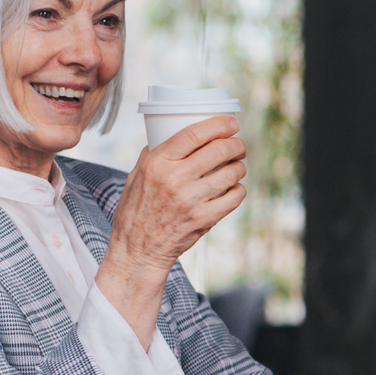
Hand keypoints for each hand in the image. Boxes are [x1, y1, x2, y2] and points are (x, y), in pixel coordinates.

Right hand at [97, 116, 246, 344]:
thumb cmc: (136, 210)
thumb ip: (153, 154)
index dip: (219, 125)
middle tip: (237, 146)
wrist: (137, 250)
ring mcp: (191, 201)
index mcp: (157, 163)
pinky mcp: (204, 220)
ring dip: (239, 167)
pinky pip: (234, 197)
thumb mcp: (136, 176)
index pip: (194, 134)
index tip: (231, 123)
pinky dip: (239, 190)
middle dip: (235, 144)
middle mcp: (175, 179)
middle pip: (219, 150)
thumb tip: (169, 133)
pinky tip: (234, 188)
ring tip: (237, 166)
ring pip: (231, 173)